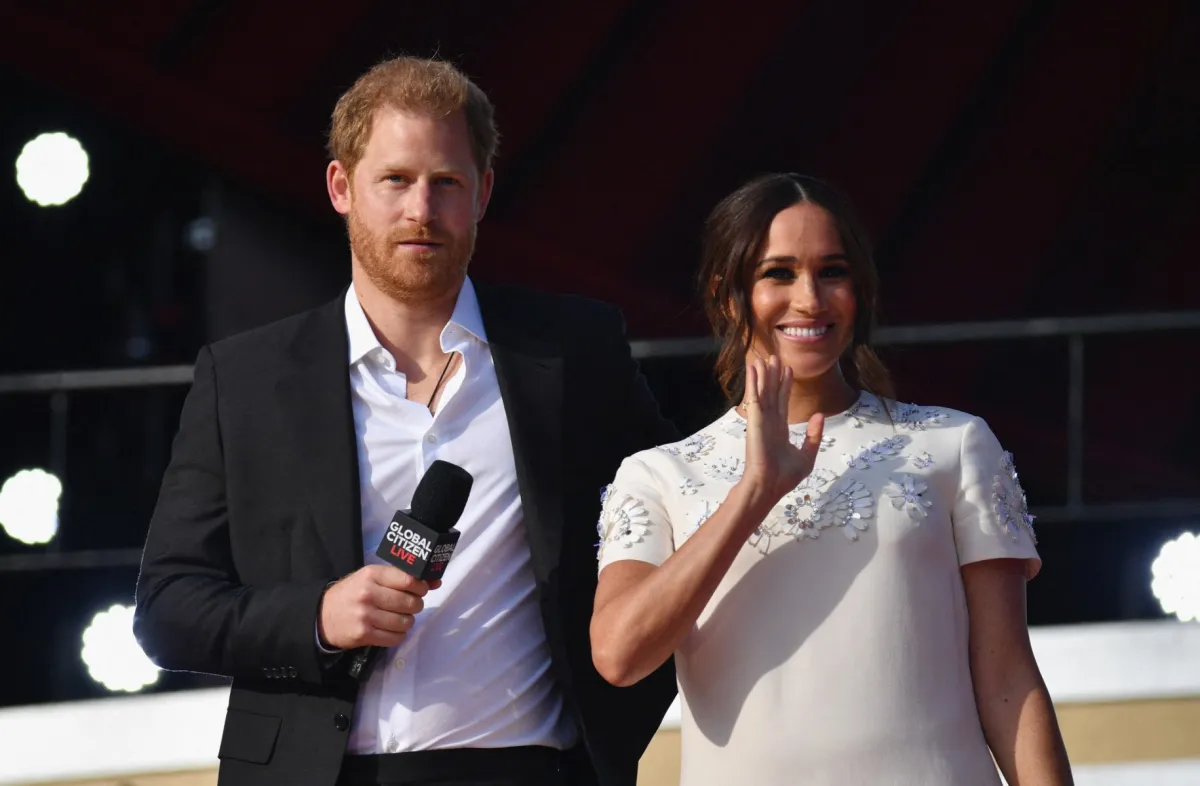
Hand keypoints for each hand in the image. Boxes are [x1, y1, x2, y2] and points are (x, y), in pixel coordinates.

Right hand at [317, 565, 438, 649]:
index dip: (421, 586)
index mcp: (371, 575)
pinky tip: (390, 629)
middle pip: (410, 602)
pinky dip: (398, 635)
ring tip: (398, 617)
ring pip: (406, 622)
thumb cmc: (352, 593)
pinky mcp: (364, 634)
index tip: (421, 590)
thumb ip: (401, 578)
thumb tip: (436, 581)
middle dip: (415, 605)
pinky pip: (395, 637)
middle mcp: (369, 594)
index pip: (409, 580)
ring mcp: (366, 616)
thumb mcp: (371, 578)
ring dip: (407, 621)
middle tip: (408, 605)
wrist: (322, 615)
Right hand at [740, 355, 824, 503]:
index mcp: (780, 430)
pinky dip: (753, 381)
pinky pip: (754, 396)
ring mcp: (761, 420)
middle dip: (773, 375)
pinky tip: (753, 367)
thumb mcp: (807, 455)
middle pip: (772, 392)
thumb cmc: (786, 476)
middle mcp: (769, 422)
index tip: (787, 370)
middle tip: (774, 357)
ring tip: (763, 357)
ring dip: (762, 374)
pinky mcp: (754, 419)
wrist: (770, 485)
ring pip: (763, 391)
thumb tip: (820, 415)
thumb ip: (814, 435)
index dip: (785, 385)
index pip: (783, 402)